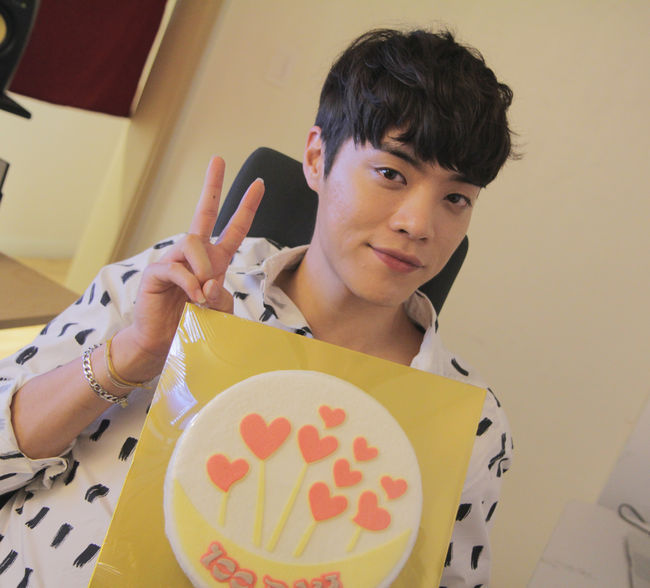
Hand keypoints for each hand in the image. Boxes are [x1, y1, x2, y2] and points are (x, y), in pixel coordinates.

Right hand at [116, 157, 263, 376]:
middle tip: (218, 159)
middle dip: (212, 185)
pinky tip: (193, 297)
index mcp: (214, 260)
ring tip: (202, 294)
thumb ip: (221, 297)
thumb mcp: (219, 312)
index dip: (247, 207)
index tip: (259, 184)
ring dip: (203, 268)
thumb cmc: (193, 325)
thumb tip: (211, 281)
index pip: (233, 228)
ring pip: (192, 242)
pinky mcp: (157, 272)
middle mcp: (194, 255)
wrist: (163, 343)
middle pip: (204, 212)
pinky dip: (189, 283)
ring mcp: (174, 260)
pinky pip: (177, 267)